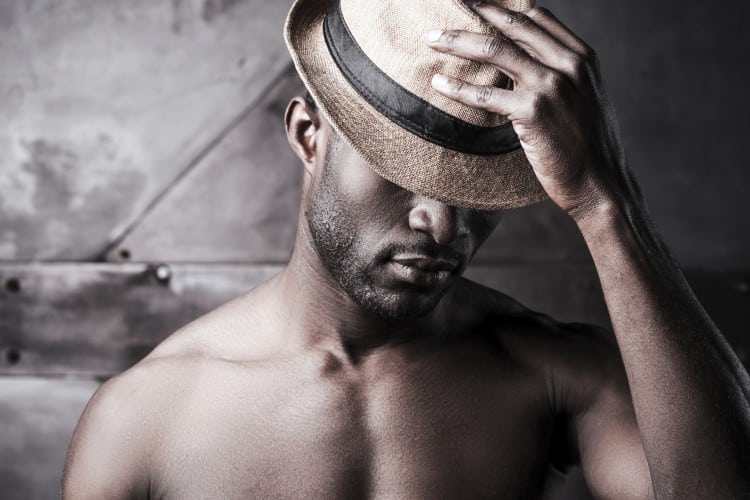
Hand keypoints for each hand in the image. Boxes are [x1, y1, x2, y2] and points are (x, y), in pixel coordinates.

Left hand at [426, 4, 635, 220]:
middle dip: (475, 12)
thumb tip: (521, 64)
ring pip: (494, 50)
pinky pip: (485, 94)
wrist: (600, 183)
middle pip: (511, 25)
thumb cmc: (585, 146)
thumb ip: (558, 74)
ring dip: (457, 41)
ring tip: (431, 39)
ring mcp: (551, 86)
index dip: (501, 6)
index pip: (535, 16)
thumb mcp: (583, 98)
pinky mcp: (533, 112)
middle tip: (444, 11)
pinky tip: (438, 83)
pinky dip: (458, 87)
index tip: (475, 3)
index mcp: (580, 56)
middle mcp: (567, 64)